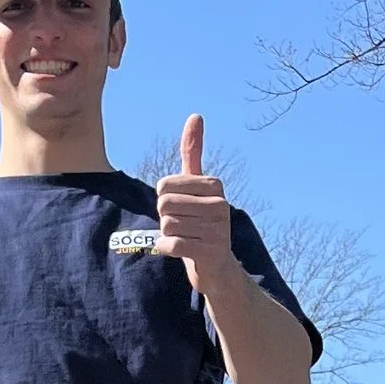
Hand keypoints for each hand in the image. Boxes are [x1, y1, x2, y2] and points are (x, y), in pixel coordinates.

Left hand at [154, 112, 237, 292]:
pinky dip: (168, 249)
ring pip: (167, 225)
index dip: (163, 200)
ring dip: (167, 235)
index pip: (164, 185)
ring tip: (185, 238)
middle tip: (181, 226)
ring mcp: (219, 229)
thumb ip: (193, 153)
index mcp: (214, 184)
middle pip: (164, 205)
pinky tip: (179, 250)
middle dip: (165, 218)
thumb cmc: (200, 223)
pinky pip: (173, 245)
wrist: (217, 268)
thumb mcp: (196, 186)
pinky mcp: (212, 252)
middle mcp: (221, 204)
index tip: (180, 209)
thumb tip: (196, 115)